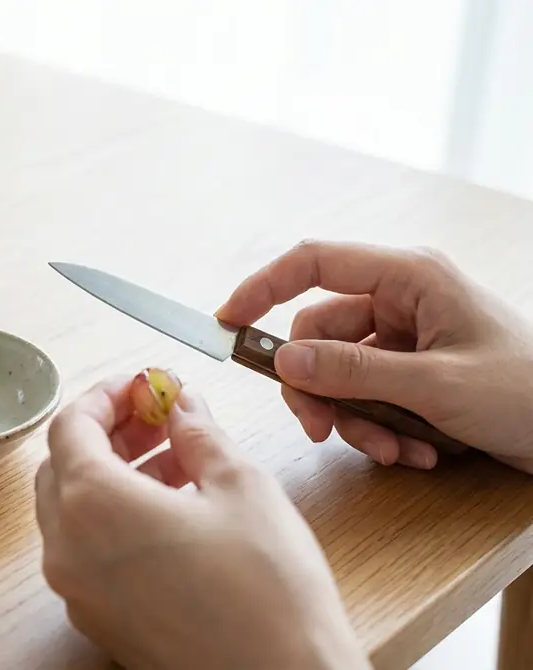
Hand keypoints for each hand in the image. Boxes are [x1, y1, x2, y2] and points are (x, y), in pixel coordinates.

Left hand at [35, 376, 369, 669]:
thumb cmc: (268, 594)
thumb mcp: (241, 486)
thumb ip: (200, 434)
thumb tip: (184, 406)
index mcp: (91, 505)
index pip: (70, 426)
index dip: (106, 396)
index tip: (142, 384)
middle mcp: (67, 549)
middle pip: (63, 467)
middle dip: (107, 433)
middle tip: (157, 417)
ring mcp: (78, 591)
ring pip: (73, 511)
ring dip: (113, 475)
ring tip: (175, 459)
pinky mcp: (99, 620)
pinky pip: (89, 552)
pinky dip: (115, 519)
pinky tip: (171, 510)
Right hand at [216, 240, 532, 473]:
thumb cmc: (528, 392)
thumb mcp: (434, 385)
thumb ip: (353, 372)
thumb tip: (282, 361)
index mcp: (409, 276)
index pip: (313, 263)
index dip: (262, 287)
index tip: (226, 323)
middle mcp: (402, 299)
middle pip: (317, 336)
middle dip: (321, 391)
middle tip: (323, 432)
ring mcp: (406, 337)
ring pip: (338, 375)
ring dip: (358, 420)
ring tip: (397, 453)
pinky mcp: (412, 371)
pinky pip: (366, 396)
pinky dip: (382, 429)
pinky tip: (418, 454)